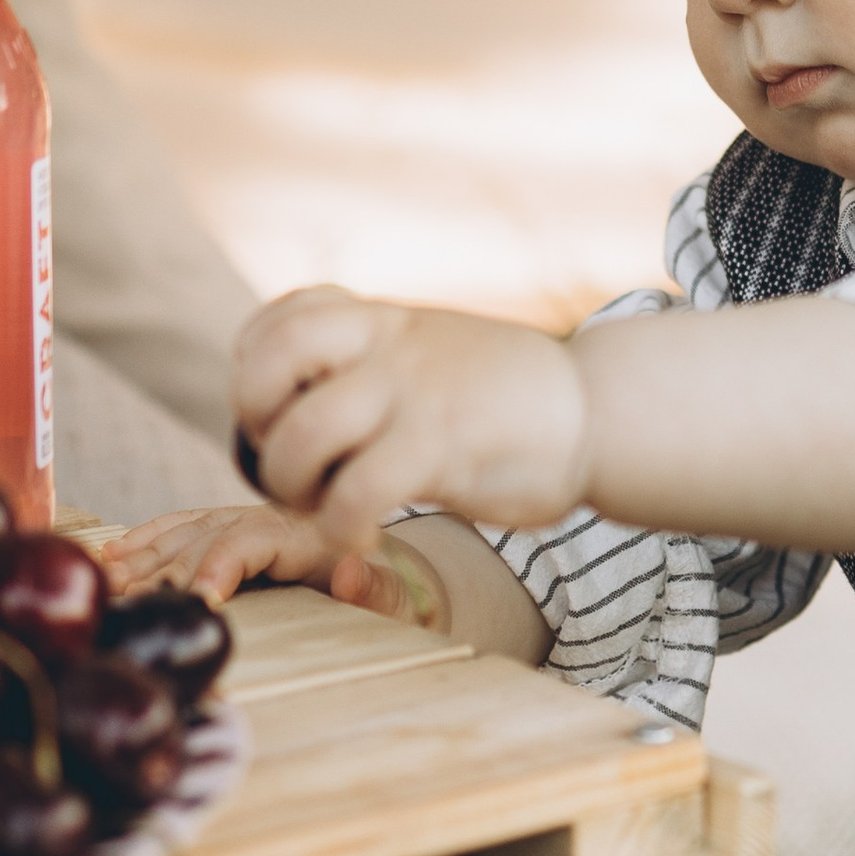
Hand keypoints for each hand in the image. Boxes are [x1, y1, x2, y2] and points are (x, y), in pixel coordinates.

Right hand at [98, 501, 425, 620]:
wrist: (397, 571)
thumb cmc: (395, 595)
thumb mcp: (400, 601)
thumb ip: (378, 591)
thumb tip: (349, 573)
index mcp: (308, 535)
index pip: (252, 541)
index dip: (220, 566)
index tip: (197, 599)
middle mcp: (272, 521)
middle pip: (208, 536)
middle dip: (164, 568)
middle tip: (127, 600)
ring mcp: (249, 520)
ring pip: (187, 530)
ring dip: (143, 555)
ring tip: (107, 580)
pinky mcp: (231, 527)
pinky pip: (182, 524)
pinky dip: (146, 537)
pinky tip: (112, 553)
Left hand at [232, 288, 587, 557]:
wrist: (600, 411)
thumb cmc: (513, 396)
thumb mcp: (436, 350)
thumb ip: (377, 358)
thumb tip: (310, 392)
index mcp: (385, 321)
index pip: (280, 319)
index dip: (254, 372)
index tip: (280, 414)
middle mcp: (390, 347)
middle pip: (269, 363)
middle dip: (255, 428)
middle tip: (288, 469)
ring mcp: (415, 393)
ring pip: (303, 431)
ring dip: (292, 486)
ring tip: (322, 508)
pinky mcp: (442, 447)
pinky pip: (357, 491)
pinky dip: (342, 526)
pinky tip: (365, 536)